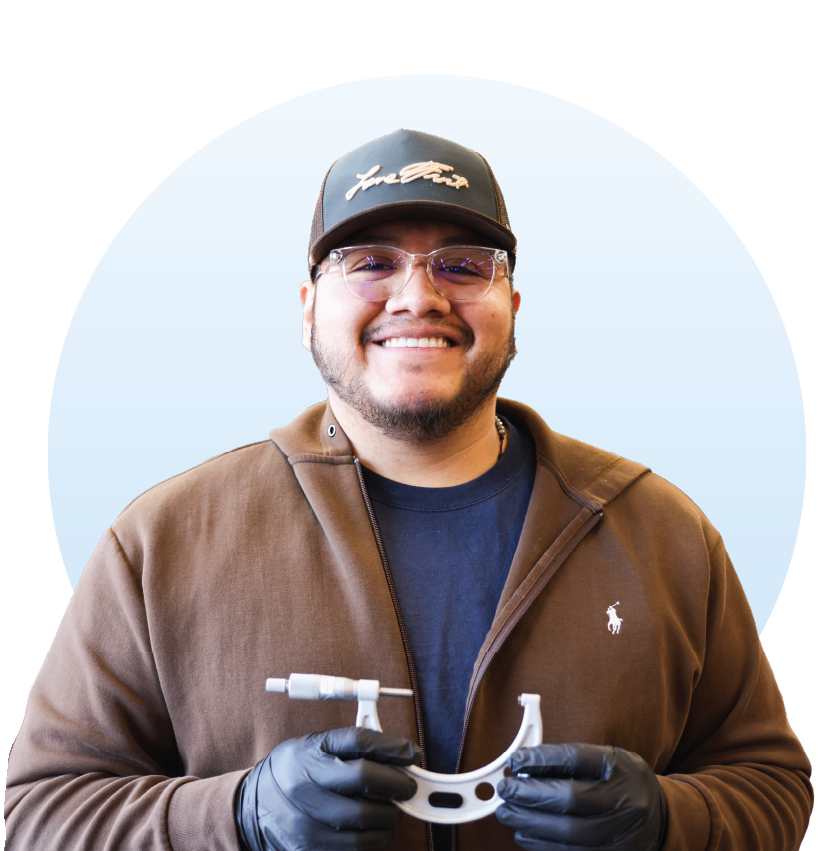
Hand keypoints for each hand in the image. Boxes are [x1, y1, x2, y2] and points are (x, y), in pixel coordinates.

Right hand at [235, 727, 420, 850]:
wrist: (253, 806)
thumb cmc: (294, 770)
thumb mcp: (316, 746)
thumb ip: (353, 746)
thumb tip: (399, 753)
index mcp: (310, 752)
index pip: (358, 741)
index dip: (391, 746)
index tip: (412, 752)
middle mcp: (305, 784)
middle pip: (364, 778)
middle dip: (396, 783)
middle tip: (408, 787)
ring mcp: (305, 820)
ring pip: (363, 821)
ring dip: (389, 817)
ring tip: (392, 812)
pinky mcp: (308, 849)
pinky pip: (353, 848)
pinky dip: (372, 840)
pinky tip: (375, 831)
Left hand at [496, 743, 666, 849]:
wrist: (660, 816)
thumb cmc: (623, 781)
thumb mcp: (606, 759)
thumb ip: (570, 762)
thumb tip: (526, 766)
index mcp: (621, 768)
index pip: (575, 759)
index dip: (541, 758)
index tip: (516, 760)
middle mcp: (624, 802)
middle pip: (570, 799)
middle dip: (530, 795)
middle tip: (505, 790)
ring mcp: (622, 835)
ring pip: (569, 833)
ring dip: (531, 824)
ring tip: (508, 813)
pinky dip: (544, 845)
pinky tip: (525, 835)